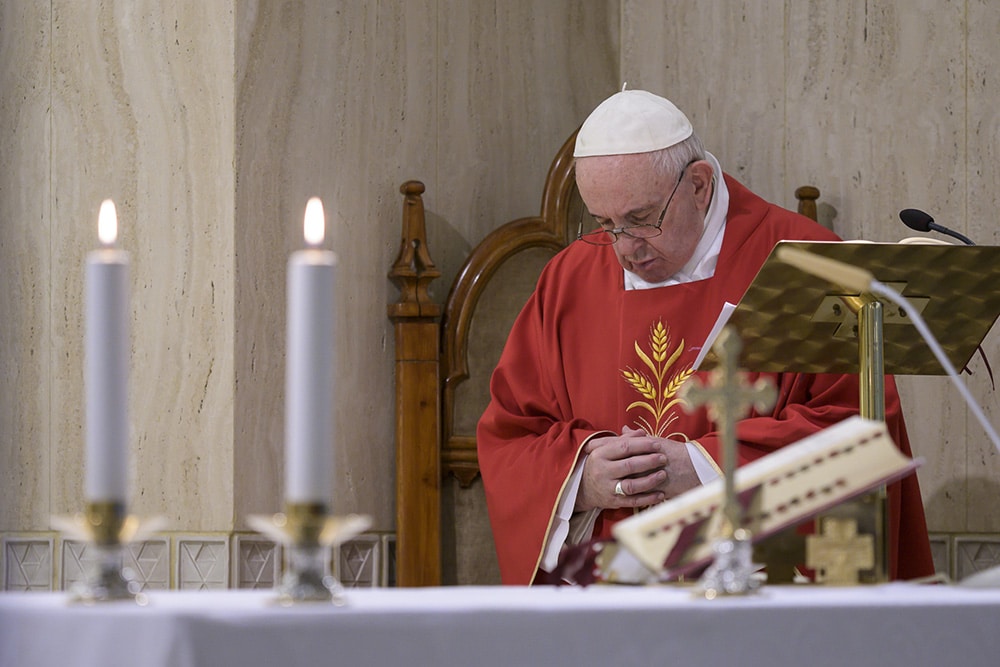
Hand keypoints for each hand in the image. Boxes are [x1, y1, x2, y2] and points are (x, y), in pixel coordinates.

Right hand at [574, 426, 700, 511]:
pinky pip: (633, 501)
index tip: (657, 444)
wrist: (583, 488)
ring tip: (663, 474)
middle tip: (663, 458)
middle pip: (629, 465)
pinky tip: (660, 494)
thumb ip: (623, 440)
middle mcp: (602, 471)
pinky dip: (648, 499)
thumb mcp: (605, 449)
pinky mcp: (613, 502)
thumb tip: (642, 433)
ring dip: (650, 480)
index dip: (642, 445)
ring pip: (631, 485)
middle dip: (649, 461)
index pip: (624, 447)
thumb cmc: (599, 464)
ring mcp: (607, 488)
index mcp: (600, 454)